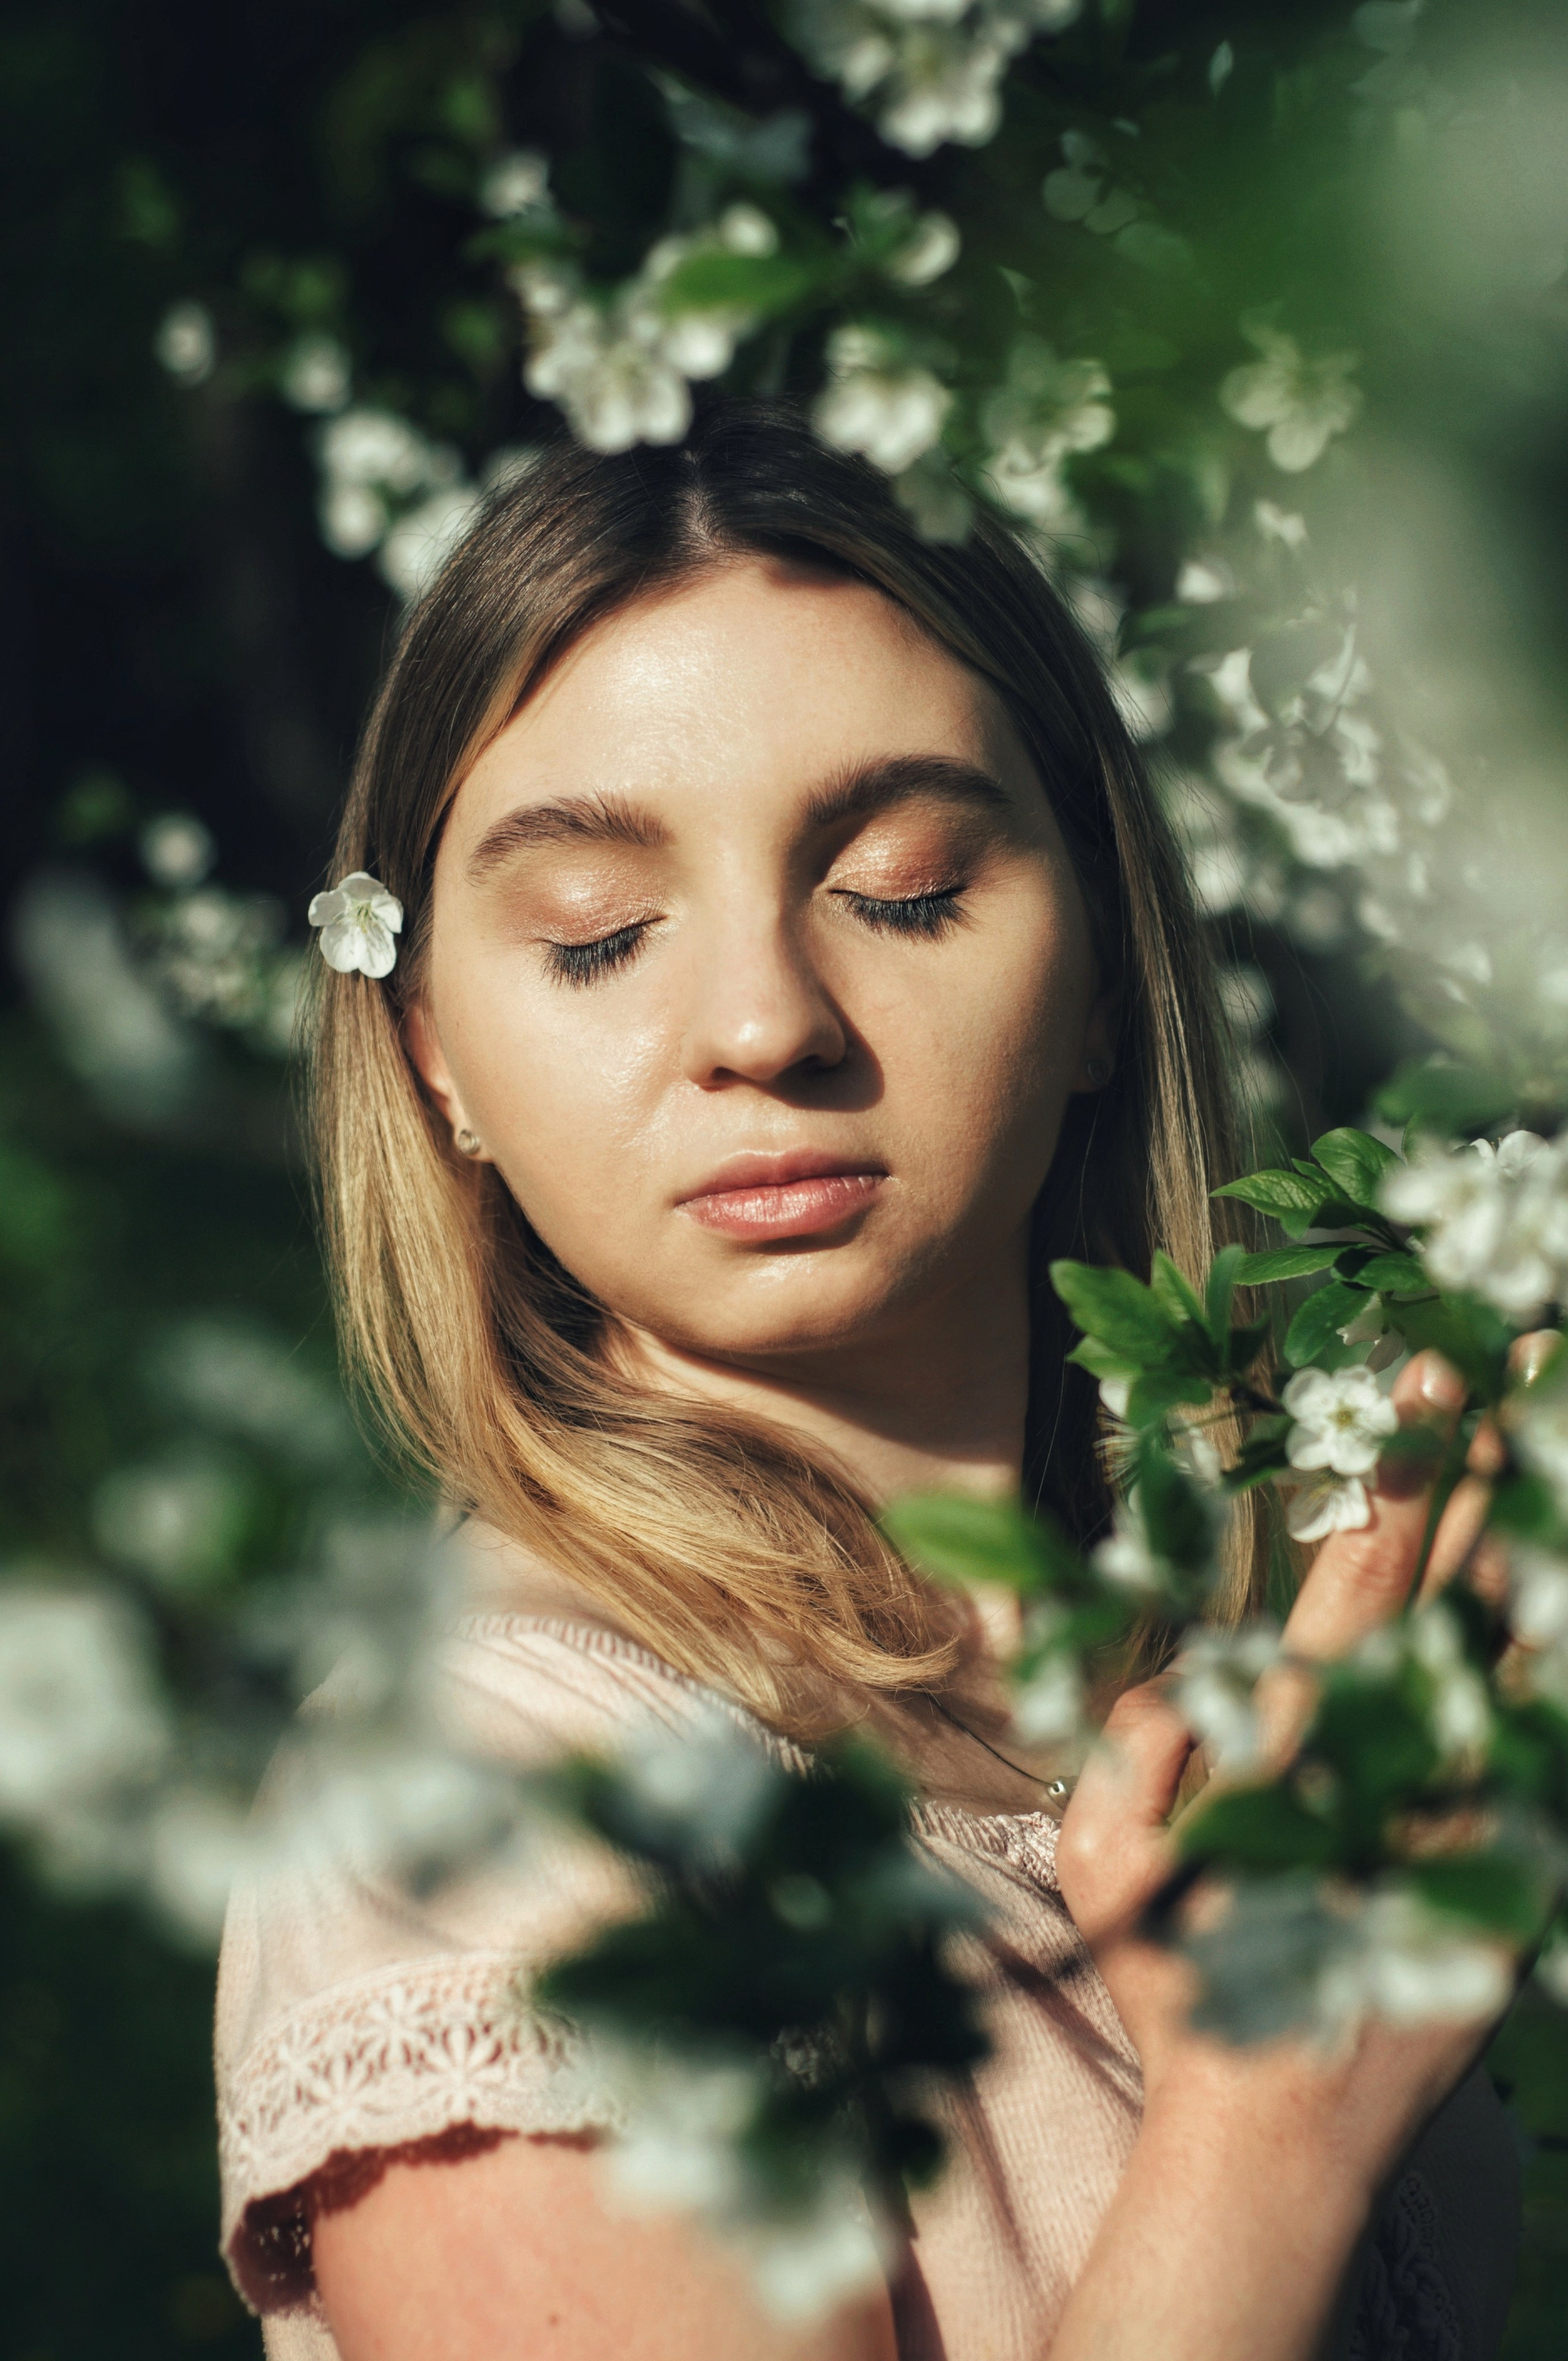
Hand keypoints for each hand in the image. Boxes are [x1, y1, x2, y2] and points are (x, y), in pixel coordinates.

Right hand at [1055, 1348, 1505, 2179]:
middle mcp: (1395, 1750)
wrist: (1276, 2135)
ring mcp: (1466, 1808)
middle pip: (1459, 1572)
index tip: (1433, 1374)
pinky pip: (1548, 1748)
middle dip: (1489, 1456)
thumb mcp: (1104, 1858)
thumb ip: (1140, 1742)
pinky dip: (1558, 1669)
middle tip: (1527, 1352)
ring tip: (1562, 1437)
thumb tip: (1182, 1667)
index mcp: (1293, 1729)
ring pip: (1521, 1643)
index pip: (1364, 1563)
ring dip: (1540, 1535)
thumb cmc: (1175, 1984)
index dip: (1405, 1464)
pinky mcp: (1510, 1869)